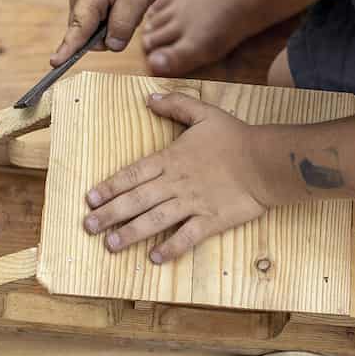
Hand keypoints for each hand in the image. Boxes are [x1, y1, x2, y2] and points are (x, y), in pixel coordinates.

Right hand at [50, 0, 163, 65]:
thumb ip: (123, 24)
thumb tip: (110, 46)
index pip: (78, 28)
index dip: (68, 48)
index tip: (55, 63)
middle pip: (88, 34)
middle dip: (110, 33)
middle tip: (130, 11)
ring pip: (95, 30)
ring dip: (114, 25)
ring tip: (128, 3)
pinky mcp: (89, 0)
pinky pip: (99, 21)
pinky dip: (113, 18)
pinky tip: (123, 3)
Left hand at [82, 92, 278, 262]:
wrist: (266, 161)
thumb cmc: (236, 137)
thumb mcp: (204, 113)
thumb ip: (175, 105)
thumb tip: (150, 97)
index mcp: (171, 159)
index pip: (132, 174)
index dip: (110, 187)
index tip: (90, 199)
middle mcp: (176, 183)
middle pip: (136, 200)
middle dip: (110, 214)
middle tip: (88, 226)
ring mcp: (193, 203)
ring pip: (155, 220)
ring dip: (131, 233)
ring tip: (110, 244)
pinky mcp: (211, 220)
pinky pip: (187, 237)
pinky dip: (171, 248)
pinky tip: (155, 258)